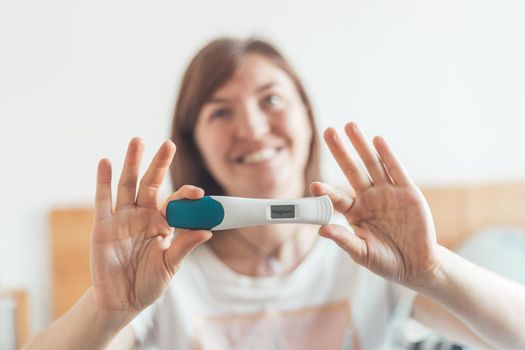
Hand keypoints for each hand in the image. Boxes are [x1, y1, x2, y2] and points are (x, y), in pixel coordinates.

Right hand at [90, 138, 211, 314]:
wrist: (121, 300)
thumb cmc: (149, 282)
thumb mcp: (170, 266)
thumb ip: (184, 247)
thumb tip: (208, 231)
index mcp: (163, 223)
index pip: (176, 202)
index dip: (186, 196)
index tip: (199, 194)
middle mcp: (144, 215)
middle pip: (152, 184)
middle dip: (159, 164)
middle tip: (168, 145)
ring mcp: (123, 218)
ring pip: (128, 185)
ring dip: (132, 163)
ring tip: (137, 141)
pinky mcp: (103, 225)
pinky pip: (103, 200)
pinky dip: (103, 181)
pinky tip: (105, 162)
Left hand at [311, 122, 438, 285]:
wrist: (418, 265)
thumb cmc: (387, 261)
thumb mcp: (364, 254)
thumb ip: (345, 241)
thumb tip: (322, 230)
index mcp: (355, 213)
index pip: (337, 199)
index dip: (326, 191)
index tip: (314, 184)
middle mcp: (368, 198)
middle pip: (351, 170)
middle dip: (340, 152)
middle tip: (328, 131)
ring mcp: (387, 193)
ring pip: (372, 164)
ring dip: (361, 145)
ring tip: (350, 126)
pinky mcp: (407, 191)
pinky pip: (395, 170)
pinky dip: (387, 155)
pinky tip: (377, 140)